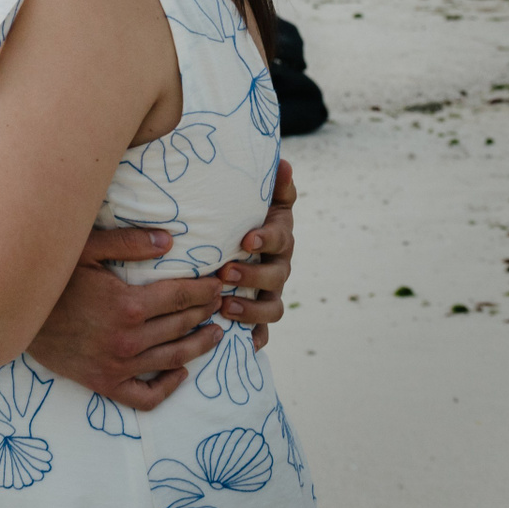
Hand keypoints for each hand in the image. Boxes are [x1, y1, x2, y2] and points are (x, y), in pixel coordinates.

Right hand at [27, 227, 225, 409]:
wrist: (12, 315)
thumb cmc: (49, 279)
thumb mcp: (84, 250)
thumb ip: (128, 243)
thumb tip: (170, 240)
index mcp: (127, 305)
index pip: (183, 296)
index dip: (206, 289)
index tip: (219, 283)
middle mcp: (129, 339)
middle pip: (183, 325)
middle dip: (206, 311)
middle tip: (220, 302)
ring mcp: (119, 366)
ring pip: (174, 358)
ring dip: (201, 345)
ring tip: (215, 334)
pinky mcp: (106, 384)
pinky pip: (147, 396)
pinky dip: (169, 386)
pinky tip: (180, 372)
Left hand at [217, 157, 295, 348]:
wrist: (243, 243)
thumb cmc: (247, 217)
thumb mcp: (260, 199)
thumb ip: (274, 185)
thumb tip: (283, 162)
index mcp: (278, 239)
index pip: (280, 239)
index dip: (267, 239)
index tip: (247, 239)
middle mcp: (278, 268)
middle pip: (275, 277)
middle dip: (252, 276)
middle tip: (225, 272)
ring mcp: (270, 293)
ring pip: (273, 308)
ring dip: (252, 310)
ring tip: (226, 307)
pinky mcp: (259, 314)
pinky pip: (263, 332)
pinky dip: (255, 339)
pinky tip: (243, 346)